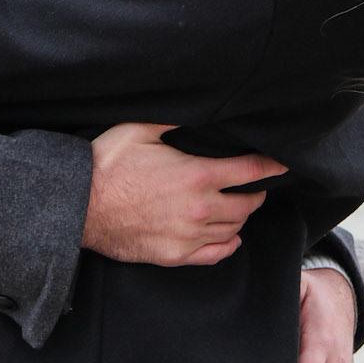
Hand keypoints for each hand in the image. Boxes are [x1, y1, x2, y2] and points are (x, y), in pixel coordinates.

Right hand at [82, 122, 283, 266]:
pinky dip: (228, 245)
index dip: (270, 166)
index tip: (282, 163)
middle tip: (253, 185)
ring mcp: (189, 236)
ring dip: (239, 217)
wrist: (80, 208)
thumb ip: (172, 119)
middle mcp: (200, 209)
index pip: (249, 171)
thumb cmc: (107, 165)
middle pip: (247, 205)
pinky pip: (216, 255)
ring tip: (236, 206)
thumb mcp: (139, 129)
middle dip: (255, 193)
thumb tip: (193, 106)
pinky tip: (229, 237)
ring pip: (234, 229)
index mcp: (196, 175)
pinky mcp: (175, 256)